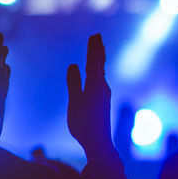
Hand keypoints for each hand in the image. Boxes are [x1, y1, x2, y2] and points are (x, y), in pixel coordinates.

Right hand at [67, 34, 114, 159]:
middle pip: (99, 64)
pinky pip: (101, 79)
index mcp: (95, 86)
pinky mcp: (104, 100)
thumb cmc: (84, 124)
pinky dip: (98, 70)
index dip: (92, 49)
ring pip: (101, 71)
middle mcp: (102, 87)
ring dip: (99, 59)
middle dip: (98, 49)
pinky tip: (97, 72)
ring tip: (98, 49)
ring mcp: (104, 94)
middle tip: (98, 36)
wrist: (99, 142)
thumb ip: (74, 83)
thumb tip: (72, 64)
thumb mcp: (75, 103)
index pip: (93, 62)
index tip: (93, 36)